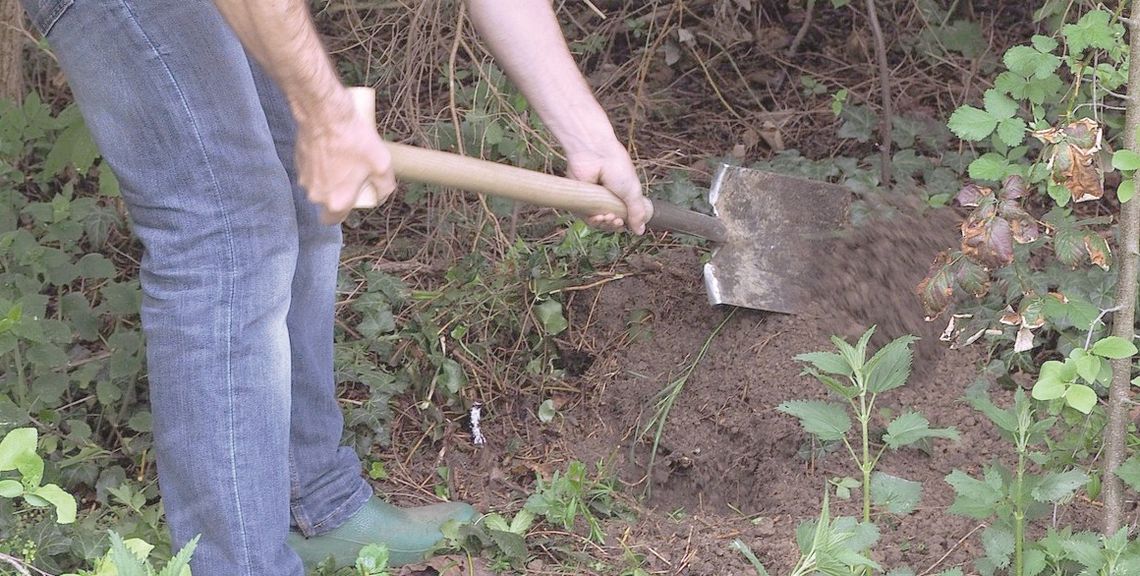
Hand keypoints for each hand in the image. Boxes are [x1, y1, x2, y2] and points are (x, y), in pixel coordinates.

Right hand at [293, 91, 396, 224]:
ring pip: (319, 184)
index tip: (354, 200)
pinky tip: (333, 149)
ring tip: (345, 158)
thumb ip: (385, 186)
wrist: (325, 113)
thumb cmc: (353, 140)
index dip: (344, 212)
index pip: (333, 220)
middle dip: (341, 191)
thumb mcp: (381, 164)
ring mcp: (304, 177)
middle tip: (355, 173)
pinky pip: (311, 169)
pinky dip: (320, 164)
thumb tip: (382, 195)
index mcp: (335, 200)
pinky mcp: (297, 161)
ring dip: (330, 176)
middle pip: (328, 200)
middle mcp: (315, 193)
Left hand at [565, 139, 652, 234]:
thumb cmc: (616, 168)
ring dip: (604, 224)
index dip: (623, 224)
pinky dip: (592, 220)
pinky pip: (584, 217)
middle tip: (616, 220)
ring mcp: (592, 200)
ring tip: (608, 217)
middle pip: (609, 223)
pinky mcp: (579, 200)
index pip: (622, 218)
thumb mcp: (633, 192)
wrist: (596, 155)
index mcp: (620, 197)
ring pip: (597, 223)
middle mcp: (606, 200)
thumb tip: (641, 231)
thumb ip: (637, 212)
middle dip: (613, 225)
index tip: (624, 223)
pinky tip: (598, 216)